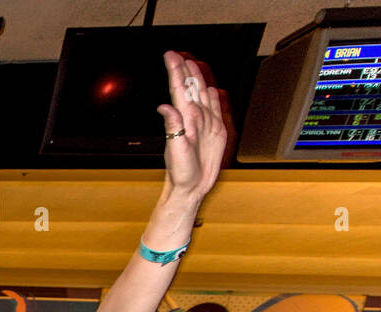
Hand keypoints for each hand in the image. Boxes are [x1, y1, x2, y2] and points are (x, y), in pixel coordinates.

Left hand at [157, 50, 228, 200]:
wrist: (192, 187)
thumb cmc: (181, 172)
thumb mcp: (176, 150)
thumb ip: (173, 127)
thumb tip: (165, 106)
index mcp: (183, 120)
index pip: (178, 90)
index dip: (175, 72)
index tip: (169, 56)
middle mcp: (194, 118)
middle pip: (190, 88)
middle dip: (183, 70)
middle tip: (176, 55)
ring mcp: (205, 123)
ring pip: (201, 94)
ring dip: (196, 79)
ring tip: (190, 64)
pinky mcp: (216, 130)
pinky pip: (215, 108)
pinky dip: (212, 96)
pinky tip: (208, 88)